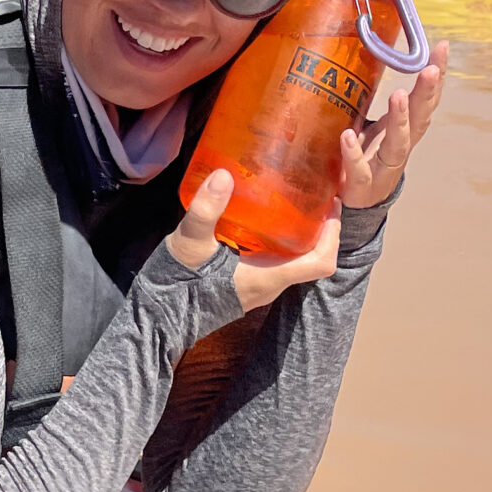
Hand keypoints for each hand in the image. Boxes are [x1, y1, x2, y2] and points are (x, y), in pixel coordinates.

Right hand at [165, 169, 339, 312]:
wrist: (157, 316)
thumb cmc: (177, 283)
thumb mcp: (190, 242)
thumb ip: (207, 210)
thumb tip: (224, 175)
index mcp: (268, 277)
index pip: (321, 263)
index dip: (334, 234)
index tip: (332, 202)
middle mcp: (271, 284)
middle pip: (314, 259)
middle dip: (323, 227)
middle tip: (318, 191)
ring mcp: (260, 286)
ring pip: (297, 260)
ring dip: (305, 233)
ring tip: (297, 197)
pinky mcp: (248, 282)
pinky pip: (280, 261)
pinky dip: (285, 240)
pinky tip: (267, 216)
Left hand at [339, 40, 445, 210]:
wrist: (360, 206)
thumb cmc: (371, 158)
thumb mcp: (379, 127)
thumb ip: (383, 103)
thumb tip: (377, 58)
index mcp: (406, 130)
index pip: (425, 100)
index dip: (436, 76)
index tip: (443, 48)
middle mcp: (401, 147)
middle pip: (419, 119)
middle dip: (427, 93)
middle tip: (430, 69)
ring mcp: (383, 167)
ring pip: (397, 143)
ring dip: (400, 119)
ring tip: (399, 95)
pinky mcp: (361, 184)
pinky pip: (359, 168)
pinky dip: (354, 153)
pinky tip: (348, 136)